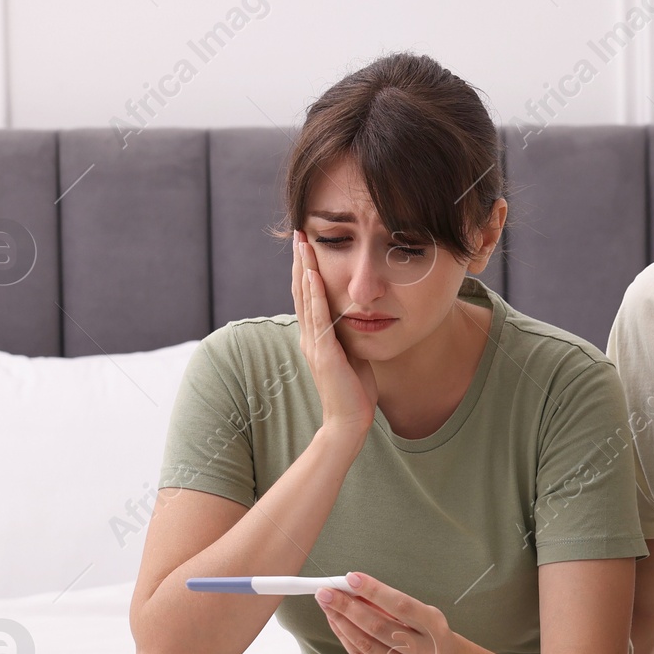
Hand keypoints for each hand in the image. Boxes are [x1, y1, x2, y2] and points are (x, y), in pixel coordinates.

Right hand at [291, 230, 378, 447]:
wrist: (349, 421)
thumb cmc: (354, 392)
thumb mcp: (351, 355)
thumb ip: (347, 336)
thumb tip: (355, 317)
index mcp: (315, 337)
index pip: (308, 296)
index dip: (306, 270)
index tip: (307, 244)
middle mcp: (309, 337)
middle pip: (301, 291)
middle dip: (301, 261)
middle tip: (298, 232)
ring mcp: (314, 344)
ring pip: (306, 298)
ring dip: (305, 269)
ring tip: (303, 243)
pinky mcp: (324, 353)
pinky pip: (318, 318)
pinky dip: (315, 294)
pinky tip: (314, 275)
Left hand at [315, 573, 460, 653]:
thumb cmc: (432, 635)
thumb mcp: (425, 615)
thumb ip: (394, 605)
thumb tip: (357, 590)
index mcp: (433, 628)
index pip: (401, 606)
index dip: (375, 591)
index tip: (351, 577)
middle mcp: (420, 652)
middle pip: (377, 627)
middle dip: (347, 607)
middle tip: (326, 592)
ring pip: (365, 644)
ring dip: (341, 623)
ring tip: (327, 605)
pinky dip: (346, 638)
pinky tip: (336, 623)